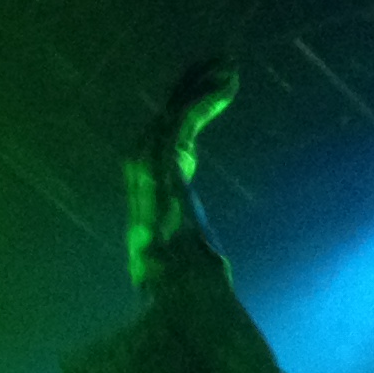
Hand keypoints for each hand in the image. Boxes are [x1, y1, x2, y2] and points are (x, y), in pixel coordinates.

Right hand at [125, 56, 239, 291]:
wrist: (183, 306)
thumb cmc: (189, 300)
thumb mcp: (194, 270)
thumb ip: (198, 257)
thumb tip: (213, 266)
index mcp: (155, 202)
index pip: (166, 149)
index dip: (186, 119)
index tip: (208, 99)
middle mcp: (146, 185)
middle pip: (164, 123)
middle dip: (188, 92)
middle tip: (217, 67)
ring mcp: (150, 178)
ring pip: (172, 118)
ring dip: (198, 88)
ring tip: (227, 65)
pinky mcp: (162, 173)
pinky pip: (181, 126)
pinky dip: (202, 103)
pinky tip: (227, 84)